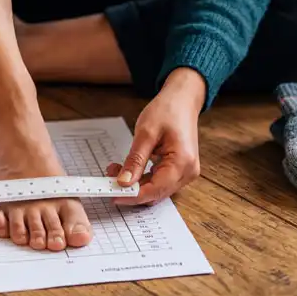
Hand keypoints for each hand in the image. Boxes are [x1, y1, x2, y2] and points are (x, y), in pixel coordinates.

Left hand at [108, 68, 204, 206]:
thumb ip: (135, 160)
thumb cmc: (168, 110)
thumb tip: (124, 182)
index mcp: (182, 162)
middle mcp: (188, 172)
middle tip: (109, 177)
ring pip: (156, 189)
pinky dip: (143, 178)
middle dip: (131, 188)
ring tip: (116, 169)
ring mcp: (186, 172)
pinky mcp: (180, 170)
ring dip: (136, 183)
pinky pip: (160, 181)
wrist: (182, 99)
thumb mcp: (146, 133)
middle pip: (156, 192)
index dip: (132, 196)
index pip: (155, 190)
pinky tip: (130, 169)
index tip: (112, 195)